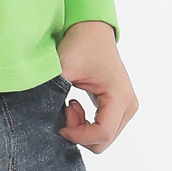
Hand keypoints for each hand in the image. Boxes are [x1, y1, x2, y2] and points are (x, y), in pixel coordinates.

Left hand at [57, 20, 137, 151]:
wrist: (92, 29)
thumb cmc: (81, 44)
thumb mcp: (65, 69)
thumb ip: (55, 94)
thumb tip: (43, 117)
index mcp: (119, 96)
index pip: (102, 134)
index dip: (78, 136)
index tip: (60, 124)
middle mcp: (128, 105)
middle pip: (104, 141)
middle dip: (80, 132)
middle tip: (65, 109)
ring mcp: (127, 107)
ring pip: (104, 137)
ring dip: (83, 129)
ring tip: (69, 105)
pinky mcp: (120, 106)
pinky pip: (104, 128)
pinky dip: (87, 125)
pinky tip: (76, 105)